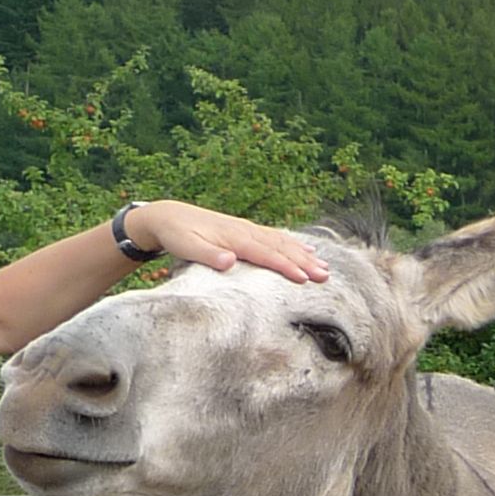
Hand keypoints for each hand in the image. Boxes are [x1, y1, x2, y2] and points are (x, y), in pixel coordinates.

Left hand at [123, 200, 328, 283]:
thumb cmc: (177, 235)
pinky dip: (294, 244)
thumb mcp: (186, 247)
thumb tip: (230, 261)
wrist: (168, 216)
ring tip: (325, 267)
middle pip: (281, 248)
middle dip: (304, 262)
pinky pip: (276, 237)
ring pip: (282, 242)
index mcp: (234, 238)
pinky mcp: (246, 230)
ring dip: (305, 254)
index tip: (304, 279)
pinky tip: (308, 249)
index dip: (286, 267)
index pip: (265, 254)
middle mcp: (245, 231)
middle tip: (326, 276)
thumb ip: (208, 255)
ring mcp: (248, 229)